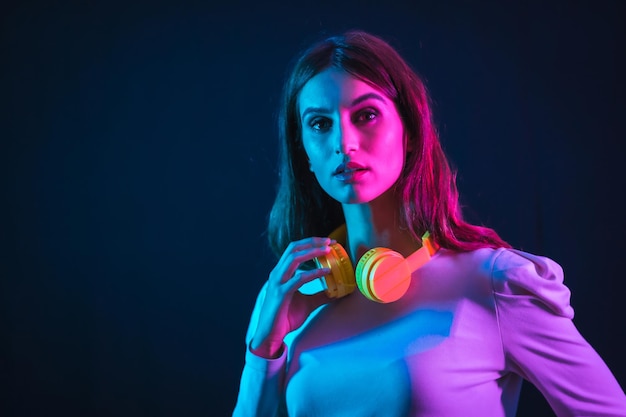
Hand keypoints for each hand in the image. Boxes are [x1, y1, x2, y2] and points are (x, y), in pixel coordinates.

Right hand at [250, 237, 333, 357]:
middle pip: (293, 248)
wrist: (271, 335)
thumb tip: (337, 292)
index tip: (327, 242)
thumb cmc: (285, 318)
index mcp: (281, 273)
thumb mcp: (308, 304)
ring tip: (328, 250)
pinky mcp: (281, 294)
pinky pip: (298, 279)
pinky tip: (325, 272)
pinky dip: (313, 273)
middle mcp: (278, 274)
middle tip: (329, 242)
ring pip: (294, 258)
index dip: (310, 243)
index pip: (294, 250)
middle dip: (312, 242)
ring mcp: (278, 283)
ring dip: (312, 252)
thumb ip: (320, 295)